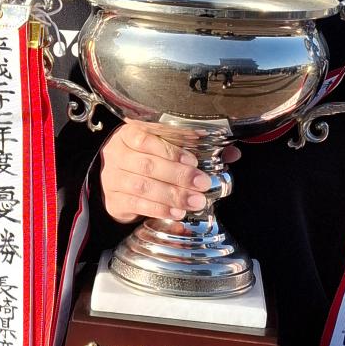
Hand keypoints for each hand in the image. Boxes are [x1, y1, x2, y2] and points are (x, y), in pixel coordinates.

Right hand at [98, 122, 238, 226]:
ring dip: (172, 195)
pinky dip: (159, 209)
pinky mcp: (113, 200)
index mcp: (129, 134)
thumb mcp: (165, 148)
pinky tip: (177, 212)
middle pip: (147, 165)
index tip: (193, 160)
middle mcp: (117, 154)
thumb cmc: (146, 159)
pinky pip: (136, 205)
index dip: (170, 150)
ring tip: (195, 201)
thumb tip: (232, 153)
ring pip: (143, 186)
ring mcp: (112, 178)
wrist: (117, 181)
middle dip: (178, 175)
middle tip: (202, 183)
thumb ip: (196, 148)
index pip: (146, 138)